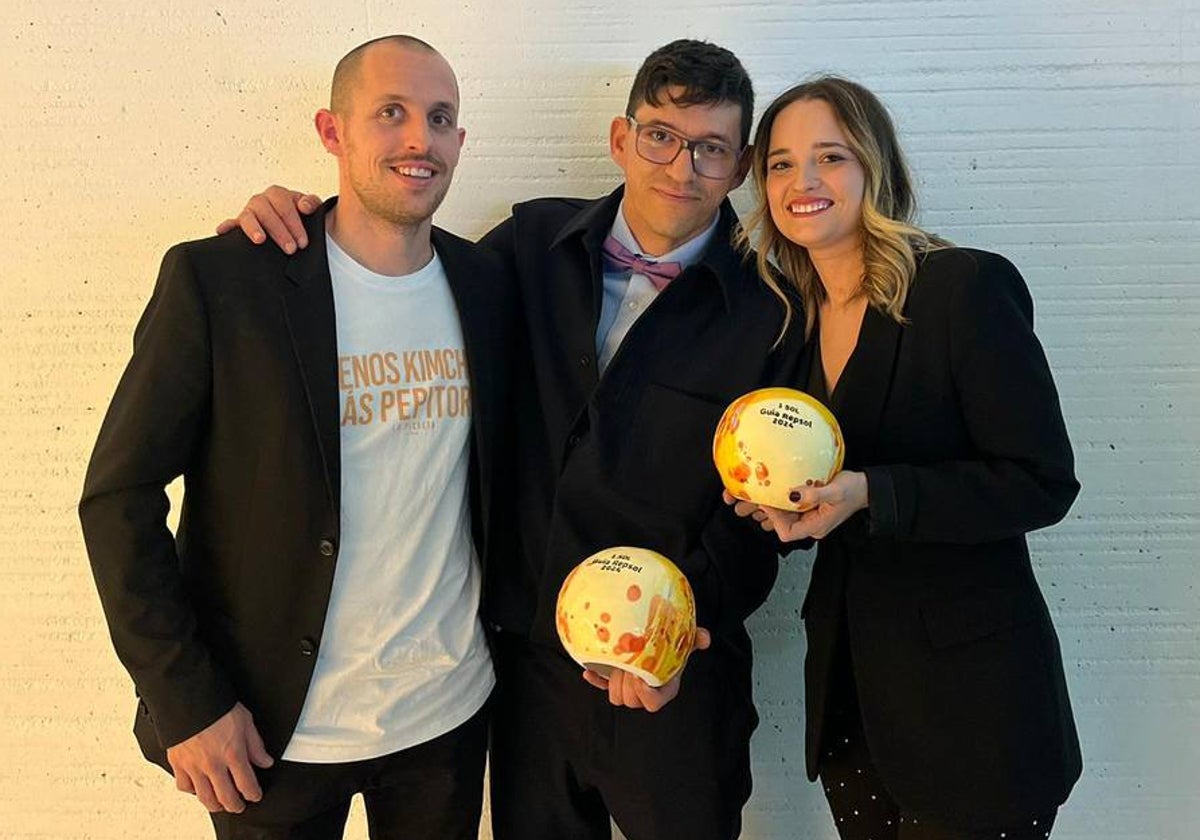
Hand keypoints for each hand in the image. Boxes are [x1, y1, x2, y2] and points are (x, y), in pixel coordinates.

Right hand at [166, 702, 273, 813]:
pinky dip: (192, 791)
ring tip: (221, 803)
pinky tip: (198, 788)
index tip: (255, 795)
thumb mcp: (246, 721)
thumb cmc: (217, 705)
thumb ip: (256, 745)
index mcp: (233, 753)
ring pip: (205, 798)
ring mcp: (194, 765)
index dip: (253, 794)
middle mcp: (213, 764)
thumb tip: (265, 761)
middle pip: (226, 797)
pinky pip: (184, 786)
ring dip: (215, 804)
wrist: (188, 697)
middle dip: (236, 806)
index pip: (247, 785)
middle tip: (239, 805)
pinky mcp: (177, 763)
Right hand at [215, 186, 322, 252]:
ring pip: (249, 217)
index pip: (285, 207)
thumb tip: (304, 206)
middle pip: (267, 212)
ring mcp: (249, 212)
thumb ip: (312, 203)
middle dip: (280, 231)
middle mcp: (261, 200)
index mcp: (278, 194)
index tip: (302, 242)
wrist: (293, 225)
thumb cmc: (301, 216)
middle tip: (291, 249)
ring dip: (254, 228)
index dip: (295, 225)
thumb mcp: (311, 208)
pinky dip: (227, 226)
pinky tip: (222, 232)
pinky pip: (231, 223)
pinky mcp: (240, 223)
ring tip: (260, 240)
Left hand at [581, 628, 710, 711]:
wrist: (658, 638)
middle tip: (627, 664)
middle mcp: (646, 692)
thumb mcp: (685, 640)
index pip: (653, 703)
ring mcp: (629, 689)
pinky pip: (602, 687)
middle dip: (627, 684)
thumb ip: (694, 639)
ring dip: (614, 682)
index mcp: (664, 688)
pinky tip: (589, 671)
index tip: (640, 675)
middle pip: (631, 701)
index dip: (645, 693)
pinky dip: (596, 680)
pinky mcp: (614, 681)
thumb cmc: (673, 643)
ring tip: (618, 662)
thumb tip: (704, 638)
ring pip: (616, 697)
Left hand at [760, 470, 868, 541]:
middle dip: (770, 511)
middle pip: (783, 525)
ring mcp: (810, 519)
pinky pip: (791, 509)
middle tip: (761, 495)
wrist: (865, 488)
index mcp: (816, 526)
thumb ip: (815, 495)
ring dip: (775, 505)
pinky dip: (783, 501)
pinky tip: (780, 491)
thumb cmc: (854, 491)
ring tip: (767, 492)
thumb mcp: (835, 491)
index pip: (787, 532)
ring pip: (785, 517)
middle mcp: (811, 526)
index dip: (774, 519)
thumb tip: (794, 495)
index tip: (768, 502)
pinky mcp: (809, 510)